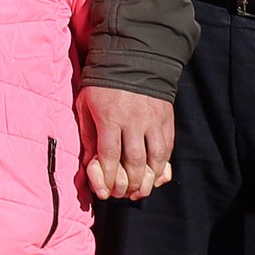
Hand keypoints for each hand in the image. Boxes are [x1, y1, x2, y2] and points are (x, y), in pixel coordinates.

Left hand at [78, 85, 174, 201]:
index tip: (106, 191)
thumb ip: (88, 134)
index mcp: (110, 117)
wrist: (134, 60)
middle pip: (135, 161)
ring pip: (156, 157)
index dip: (108, 177)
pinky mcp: (167, 119)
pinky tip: (155, 174)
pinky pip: (167, 147)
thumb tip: (91, 164)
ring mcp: (153, 120)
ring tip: (141, 190)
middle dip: (130, 183)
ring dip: (149, 178)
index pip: (110, 155)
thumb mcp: (86, 106)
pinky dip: (162, 164)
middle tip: (124, 194)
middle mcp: (134, 121)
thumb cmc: (102, 85)